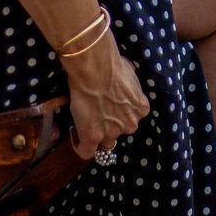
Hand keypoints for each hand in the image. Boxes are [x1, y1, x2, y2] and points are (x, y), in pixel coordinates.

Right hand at [64, 38, 150, 160]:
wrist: (96, 69)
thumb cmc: (112, 64)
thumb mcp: (130, 75)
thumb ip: (128, 87)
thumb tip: (121, 83)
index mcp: (141, 109)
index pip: (131, 118)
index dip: (119, 114)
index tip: (108, 107)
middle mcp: (130, 124)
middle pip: (119, 131)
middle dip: (109, 124)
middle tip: (95, 111)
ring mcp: (112, 132)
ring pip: (104, 141)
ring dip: (96, 132)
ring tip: (83, 119)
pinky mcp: (93, 136)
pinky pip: (86, 151)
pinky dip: (79, 145)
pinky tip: (74, 134)